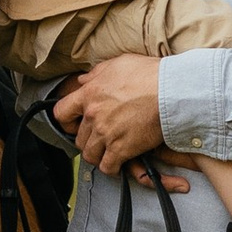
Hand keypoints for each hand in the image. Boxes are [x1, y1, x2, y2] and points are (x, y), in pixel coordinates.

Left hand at [46, 56, 186, 178]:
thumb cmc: (148, 74)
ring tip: (107, 152)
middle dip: (88, 140)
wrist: (170, 91)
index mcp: (89, 94)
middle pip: (79, 138)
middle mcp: (93, 115)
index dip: (67, 121)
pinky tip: (118, 163)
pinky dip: (111, 168)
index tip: (75, 124)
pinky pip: (107, 166)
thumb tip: (83, 80)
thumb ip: (97, 74)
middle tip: (99, 139)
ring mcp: (106, 133)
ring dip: (98, 155)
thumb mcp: (118, 64)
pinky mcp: (121, 148)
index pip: (61, 113)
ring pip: (90, 154)